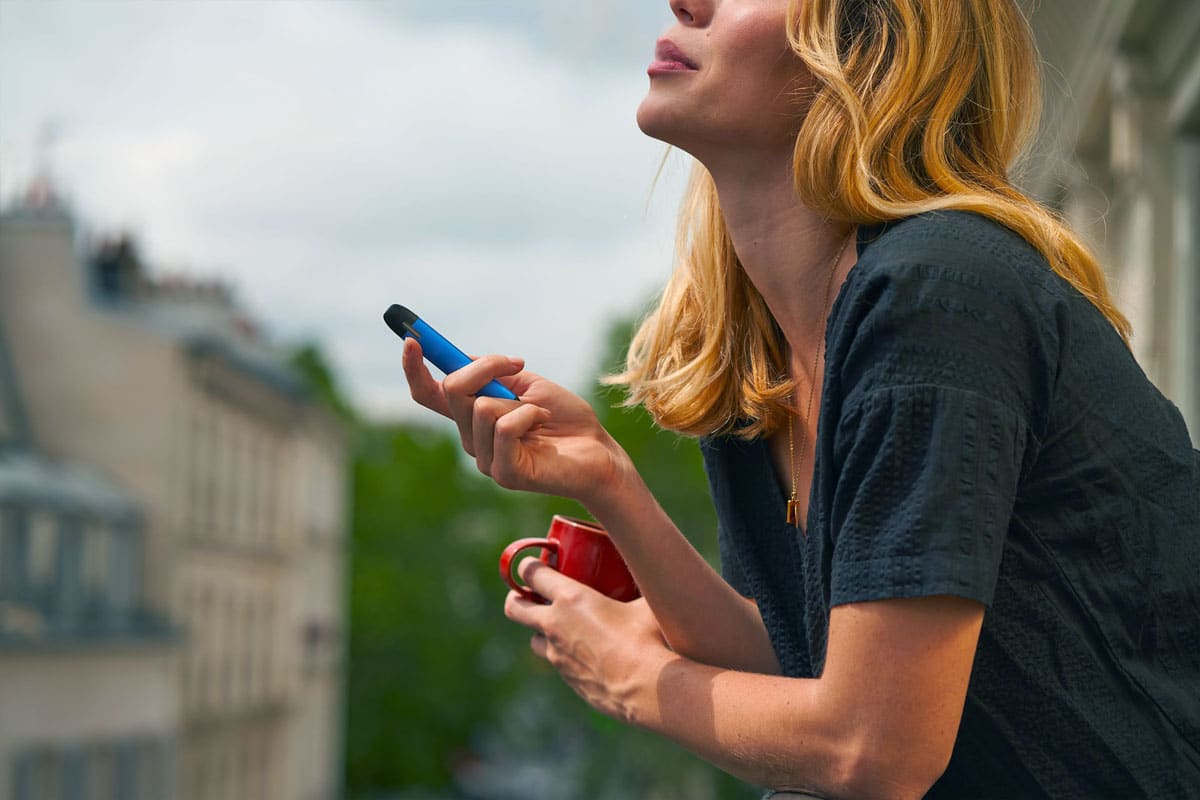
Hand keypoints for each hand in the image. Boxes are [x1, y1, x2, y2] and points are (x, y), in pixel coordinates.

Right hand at [401, 337, 630, 504]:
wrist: (600, 452)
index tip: (411, 339)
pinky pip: (504, 426)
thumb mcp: (530, 386)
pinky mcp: (504, 472)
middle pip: (453, 390)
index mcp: (472, 417)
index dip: (414, 369)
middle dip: (486, 367)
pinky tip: (543, 425)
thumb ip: (495, 376)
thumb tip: (465, 360)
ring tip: (542, 415)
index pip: (429, 395)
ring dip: (519, 400)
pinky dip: (529, 415)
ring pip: (480, 407)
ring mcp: (485, 459)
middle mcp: (471, 439)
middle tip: (518, 364)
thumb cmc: (567, 420)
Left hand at [504, 559, 672, 725]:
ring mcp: (557, 655)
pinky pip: (557, 662)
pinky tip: (585, 653)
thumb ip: (645, 587)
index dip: (528, 566)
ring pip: (533, 639)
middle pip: (515, 607)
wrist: (646, 687)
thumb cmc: (648, 639)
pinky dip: (563, 654)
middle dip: (517, 598)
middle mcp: (555, 625)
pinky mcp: (567, 678)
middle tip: (531, 594)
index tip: (534, 563)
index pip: (532, 574)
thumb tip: (656, 574)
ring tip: (561, 626)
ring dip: (541, 630)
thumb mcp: (646, 602)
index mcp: (570, 599)